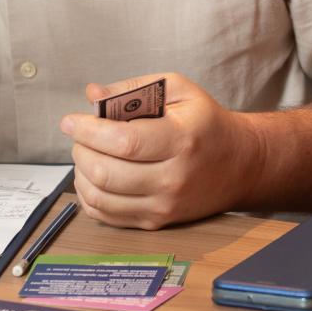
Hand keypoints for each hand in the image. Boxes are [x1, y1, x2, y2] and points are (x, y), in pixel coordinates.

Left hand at [59, 72, 264, 228]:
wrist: (241, 164)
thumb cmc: (206, 123)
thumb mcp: (180, 90)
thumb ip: (135, 88)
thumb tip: (93, 94)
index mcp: (181, 140)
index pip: (123, 141)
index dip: (88, 131)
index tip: (70, 121)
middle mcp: (173, 177)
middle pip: (107, 173)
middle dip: (81, 151)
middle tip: (79, 136)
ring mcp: (165, 205)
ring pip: (101, 198)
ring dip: (80, 174)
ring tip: (85, 155)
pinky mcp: (157, 222)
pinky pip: (107, 217)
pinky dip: (89, 197)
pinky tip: (92, 177)